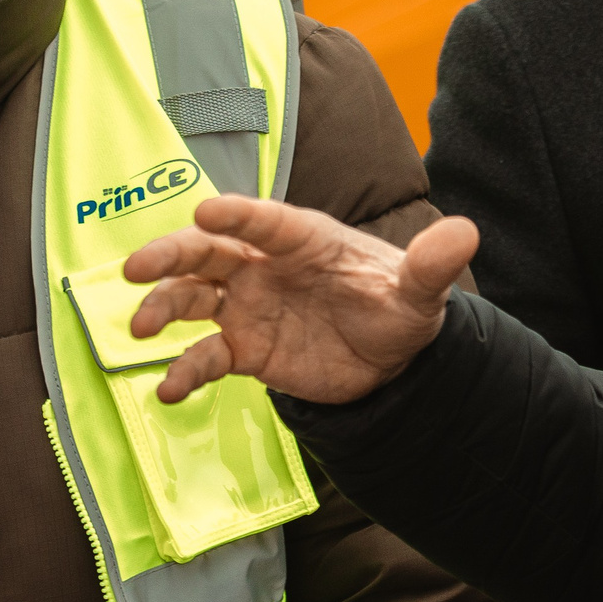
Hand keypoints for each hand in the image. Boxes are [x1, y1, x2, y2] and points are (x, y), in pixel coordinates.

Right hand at [122, 194, 477, 405]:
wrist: (389, 361)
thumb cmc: (396, 308)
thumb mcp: (419, 292)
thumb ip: (430, 266)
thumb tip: (466, 233)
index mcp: (303, 239)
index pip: (265, 221)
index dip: (236, 216)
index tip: (205, 211)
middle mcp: (264, 265)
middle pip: (208, 251)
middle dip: (170, 254)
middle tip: (136, 267)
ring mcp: (248, 305)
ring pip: (193, 297)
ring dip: (163, 307)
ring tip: (139, 327)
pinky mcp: (245, 348)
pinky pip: (206, 356)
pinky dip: (185, 371)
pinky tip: (169, 390)